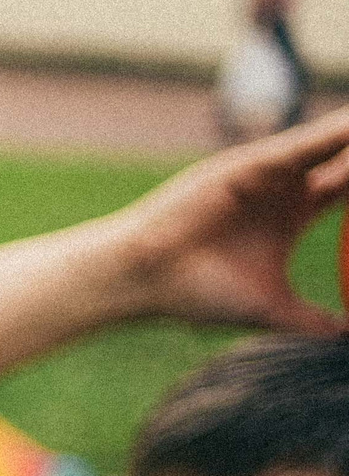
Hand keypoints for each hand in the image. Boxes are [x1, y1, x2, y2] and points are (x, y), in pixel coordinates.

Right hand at [105, 104, 348, 334]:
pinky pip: (307, 144)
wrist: (146, 280)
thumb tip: (347, 341)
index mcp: (294, 214)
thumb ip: (315, 321)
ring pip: (336, 143)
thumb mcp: (272, 311)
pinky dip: (339, 134)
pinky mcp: (252, 164)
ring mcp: (269, 171)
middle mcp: (286, 186)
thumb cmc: (197, 295)